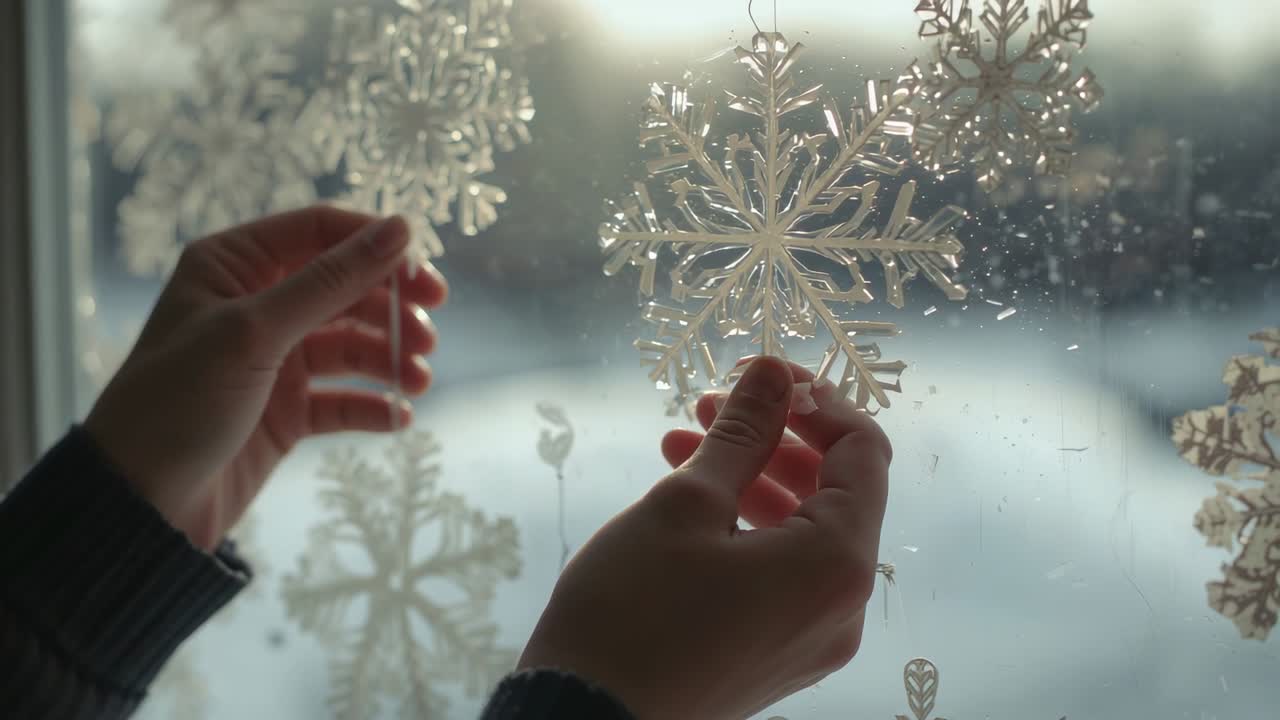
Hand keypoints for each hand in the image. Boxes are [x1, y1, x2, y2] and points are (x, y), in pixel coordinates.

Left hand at [84, 207, 446, 549]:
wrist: (139, 505)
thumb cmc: (178, 403)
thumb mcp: (253, 333)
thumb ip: (331, 282)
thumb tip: (401, 230)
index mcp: (233, 265)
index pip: (320, 232)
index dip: (375, 247)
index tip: (424, 277)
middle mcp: (256, 304)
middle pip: (345, 288)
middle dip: (390, 310)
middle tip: (429, 335)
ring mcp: (273, 359)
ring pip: (351, 344)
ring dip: (390, 359)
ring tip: (418, 382)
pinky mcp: (286, 411)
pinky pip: (344, 397)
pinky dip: (373, 405)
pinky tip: (397, 418)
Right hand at [518, 356, 891, 718]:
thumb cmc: (632, 612)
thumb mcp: (685, 505)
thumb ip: (742, 432)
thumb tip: (775, 372)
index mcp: (836, 565)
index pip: (862, 453)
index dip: (817, 400)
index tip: (761, 375)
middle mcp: (840, 607)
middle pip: (835, 493)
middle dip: (775, 436)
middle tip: (710, 402)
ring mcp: (810, 638)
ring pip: (802, 532)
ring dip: (751, 477)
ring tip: (680, 442)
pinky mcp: (775, 655)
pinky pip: (780, 572)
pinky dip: (745, 526)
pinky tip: (687, 498)